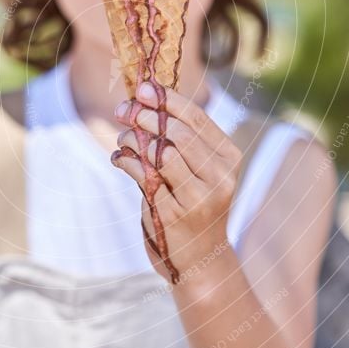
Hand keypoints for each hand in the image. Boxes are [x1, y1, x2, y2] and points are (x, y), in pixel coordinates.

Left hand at [111, 80, 242, 280]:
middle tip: (122, 110)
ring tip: (122, 138)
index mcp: (229, 158)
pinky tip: (119, 158)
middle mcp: (220, 177)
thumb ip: (182, 140)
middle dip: (145, 116)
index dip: (167, 99)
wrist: (200, 259)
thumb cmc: (194, 205)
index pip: (197, 118)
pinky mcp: (174, 214)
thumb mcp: (199, 171)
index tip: (143, 88)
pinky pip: (144, 175)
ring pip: (161, 152)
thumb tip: (146, 98)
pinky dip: (126, 160)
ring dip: (133, 138)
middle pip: (178, 133)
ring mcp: (199, 198)